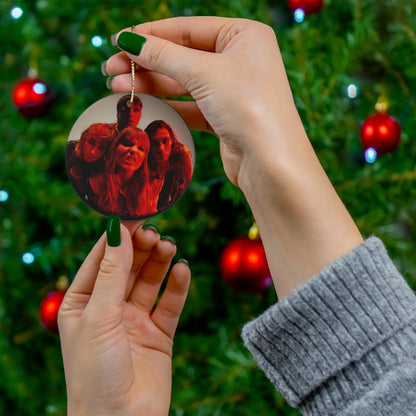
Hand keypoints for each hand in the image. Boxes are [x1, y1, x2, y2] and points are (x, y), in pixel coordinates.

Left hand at [58, 221, 190, 415]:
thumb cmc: (95, 373)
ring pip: (150, 281)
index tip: (135, 213)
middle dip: (141, 248)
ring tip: (169, 247)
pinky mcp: (159, 333)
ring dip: (159, 262)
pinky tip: (182, 271)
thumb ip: (112, 272)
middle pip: (128, 267)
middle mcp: (109, 308)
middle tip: (155, 232)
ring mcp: (134, 320)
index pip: (101, 259)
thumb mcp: (99, 316)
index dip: (118, 236)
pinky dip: (177, 286)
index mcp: (83, 303)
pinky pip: (170, 303)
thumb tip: (118, 231)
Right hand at [105, 17, 299, 186]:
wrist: (270, 161)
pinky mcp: (225, 116)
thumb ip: (164, 55)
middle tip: (110, 69)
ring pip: (184, 82)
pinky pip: (190, 105)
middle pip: (183, 55)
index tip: (119, 40)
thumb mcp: (203, 72)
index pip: (188, 28)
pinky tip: (142, 104)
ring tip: (116, 87)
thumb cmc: (247, 106)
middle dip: (146, 62)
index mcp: (244, 35)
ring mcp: (233, 89)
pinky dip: (167, 105)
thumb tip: (129, 40)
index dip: (151, 34)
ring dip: (151, 84)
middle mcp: (240, 59)